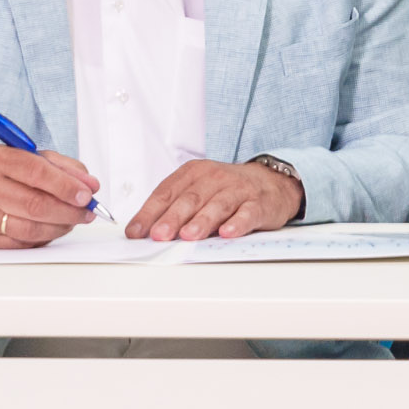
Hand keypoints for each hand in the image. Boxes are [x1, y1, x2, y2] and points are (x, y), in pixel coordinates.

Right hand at [0, 142, 100, 245]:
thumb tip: (90, 185)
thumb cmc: (0, 175)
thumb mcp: (29, 158)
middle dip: (70, 211)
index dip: (67, 186)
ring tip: (73, 221)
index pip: (37, 172)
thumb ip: (63, 167)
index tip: (88, 194)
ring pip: (31, 229)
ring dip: (60, 227)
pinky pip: (21, 244)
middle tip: (88, 212)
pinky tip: (50, 229)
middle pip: (36, 205)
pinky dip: (43, 238)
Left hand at [124, 157, 305, 240]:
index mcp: (194, 172)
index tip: (136, 231)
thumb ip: (175, 206)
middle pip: (190, 199)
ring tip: (189, 236)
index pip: (166, 192)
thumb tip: (145, 231)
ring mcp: (238, 190)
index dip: (149, 212)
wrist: (272, 182)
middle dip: (172, 218)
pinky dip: (237, 223)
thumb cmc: (228, 190)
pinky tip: (227, 233)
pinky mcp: (259, 204)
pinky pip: (247, 213)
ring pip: (217, 206)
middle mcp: (215, 178)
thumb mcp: (199, 190)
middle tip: (159, 235)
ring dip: (202, 221)